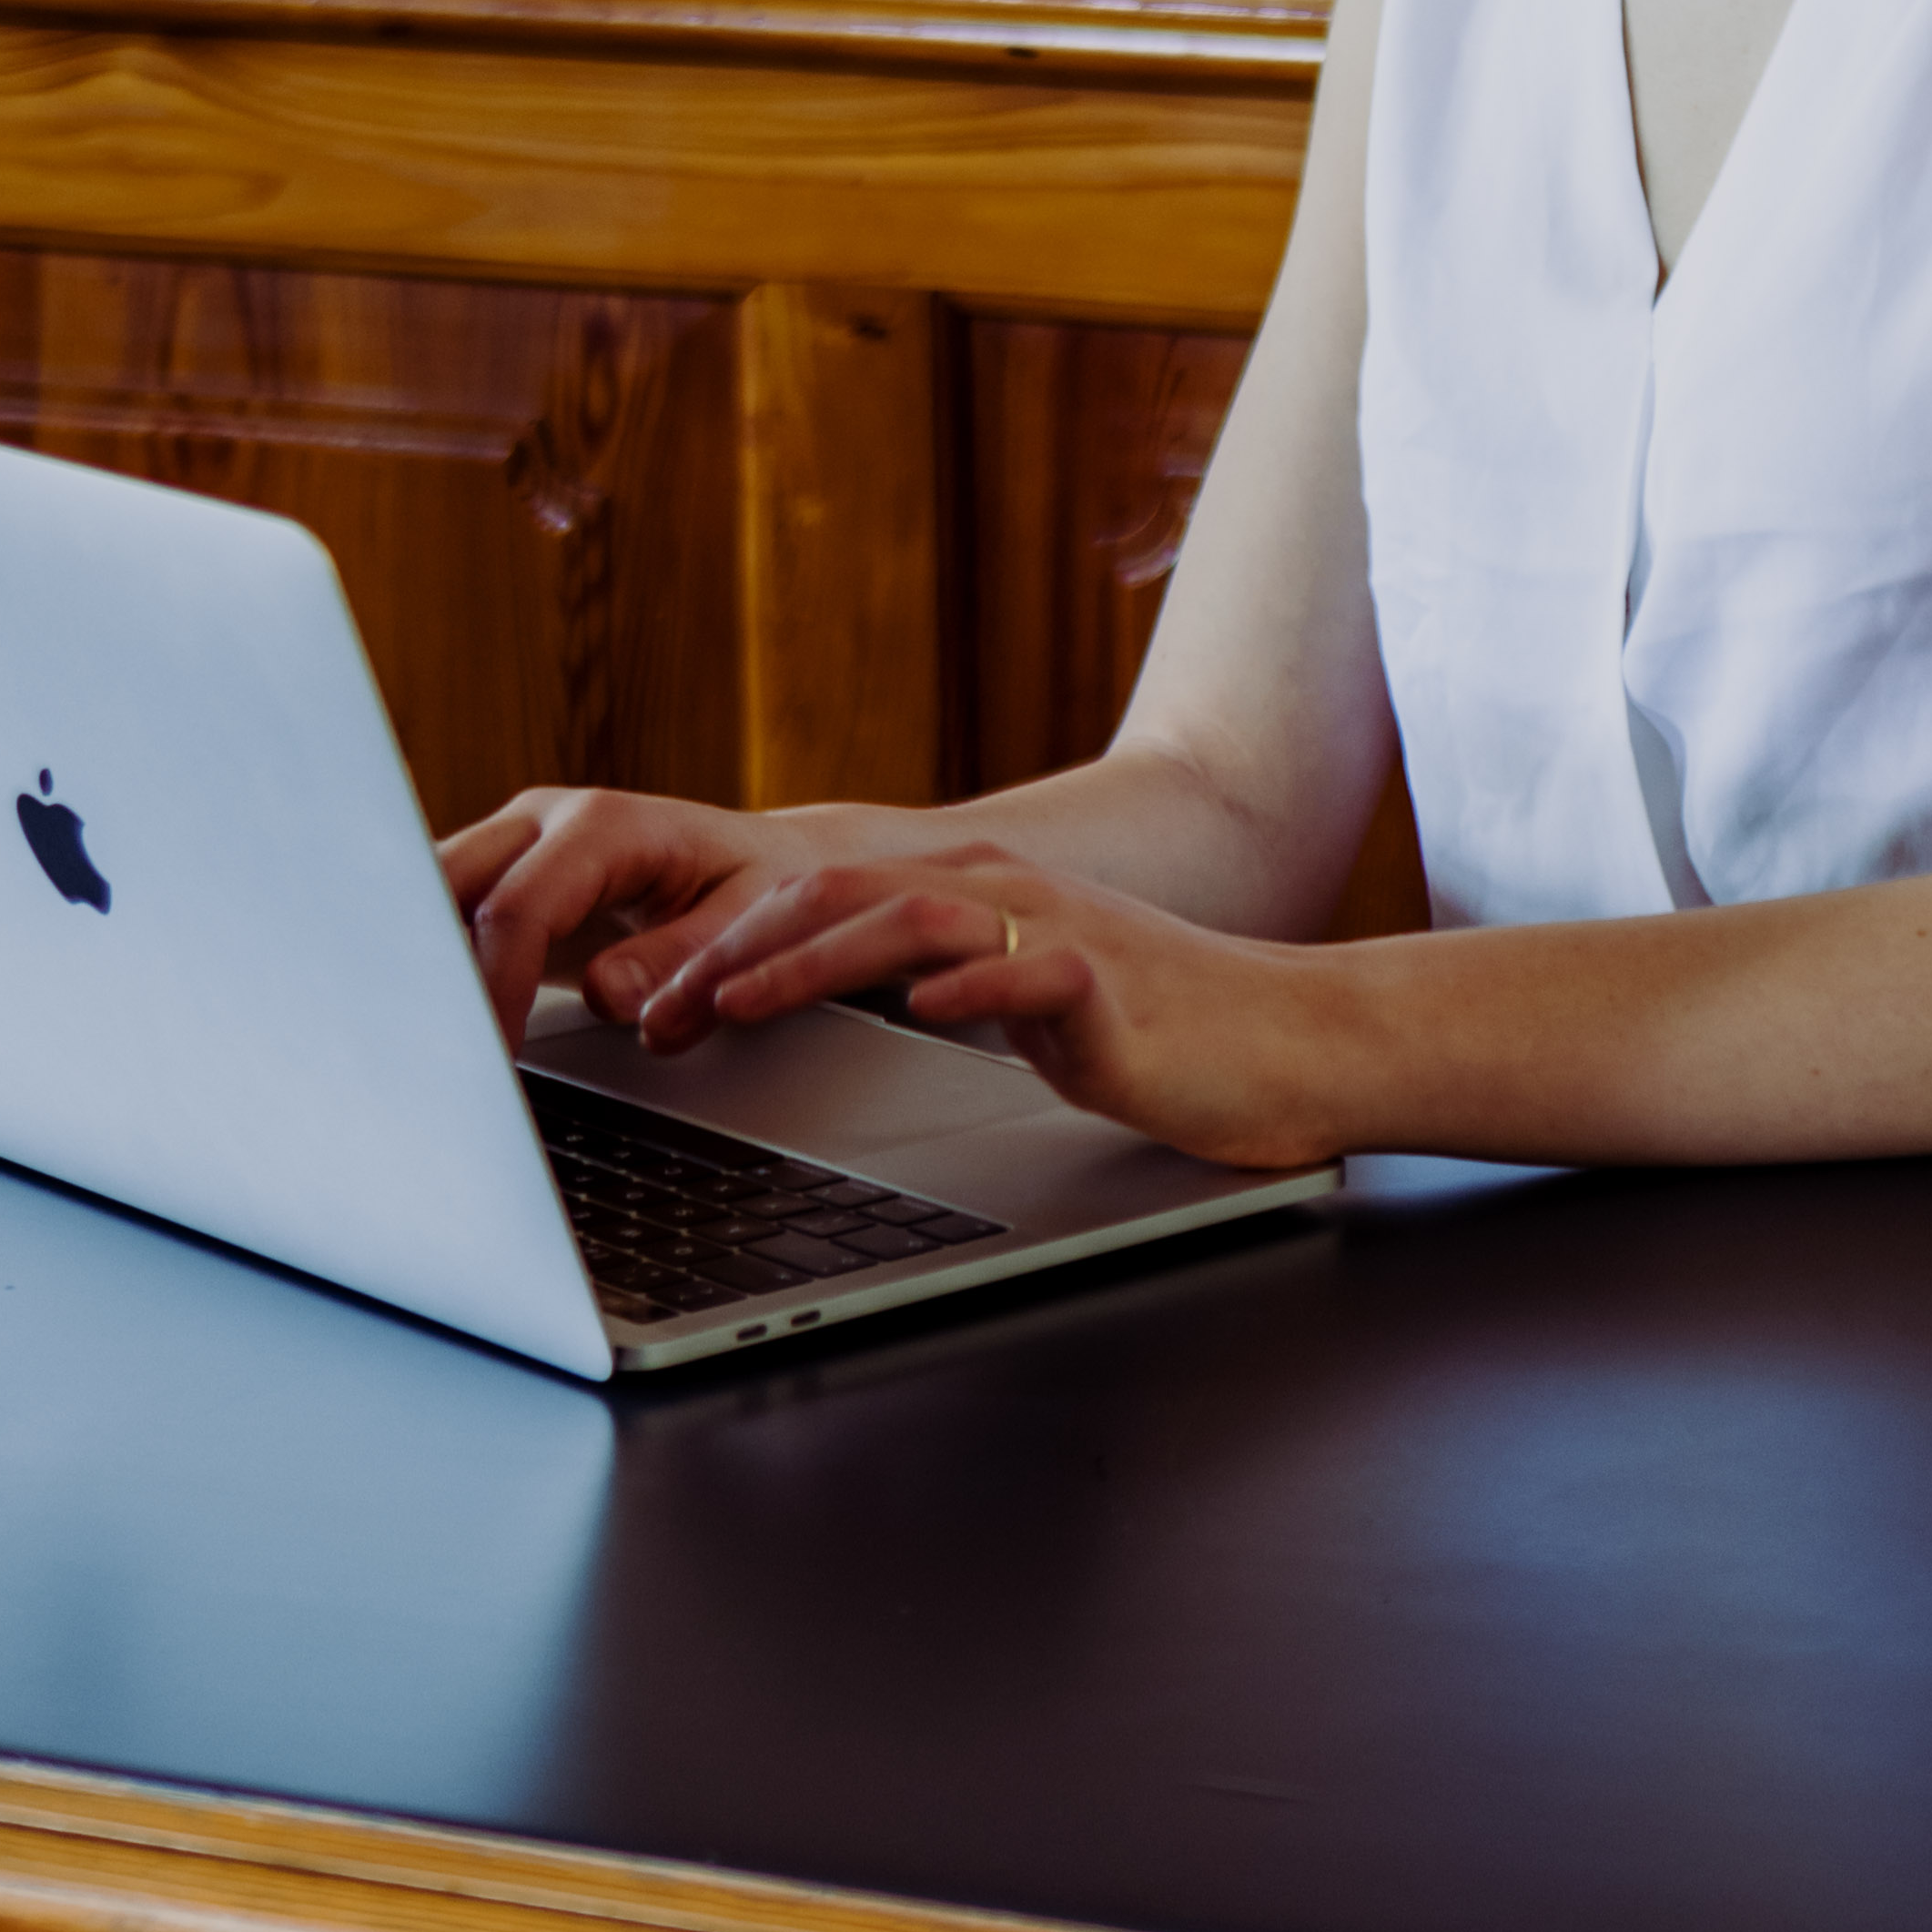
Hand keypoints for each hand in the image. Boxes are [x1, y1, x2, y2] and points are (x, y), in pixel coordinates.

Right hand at [436, 783, 820, 1049]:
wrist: (758, 859)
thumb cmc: (758, 886)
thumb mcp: (748, 921)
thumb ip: (681, 959)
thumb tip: (612, 998)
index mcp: (602, 826)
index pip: (516, 909)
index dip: (495, 989)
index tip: (494, 1060)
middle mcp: (545, 821)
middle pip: (445, 884)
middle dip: (429, 969)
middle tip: (433, 1059)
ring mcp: (516, 843)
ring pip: (429, 892)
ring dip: (419, 964)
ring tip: (418, 1046)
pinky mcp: (503, 876)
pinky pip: (445, 912)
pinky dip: (432, 963)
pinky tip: (429, 1024)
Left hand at [636, 835, 1351, 1172]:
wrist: (1280, 1039)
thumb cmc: (1143, 1031)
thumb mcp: (1006, 1001)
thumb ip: (925, 985)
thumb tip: (814, 1005)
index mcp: (963, 895)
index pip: (816, 899)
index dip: (723, 942)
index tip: (651, 999)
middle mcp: (995, 892)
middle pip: (838, 895)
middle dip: (732, 951)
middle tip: (655, 1010)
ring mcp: (1051, 930)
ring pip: (909, 919)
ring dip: (811, 960)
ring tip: (738, 1003)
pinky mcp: (1105, 982)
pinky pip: (1028, 973)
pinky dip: (969, 986)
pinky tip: (923, 1006)